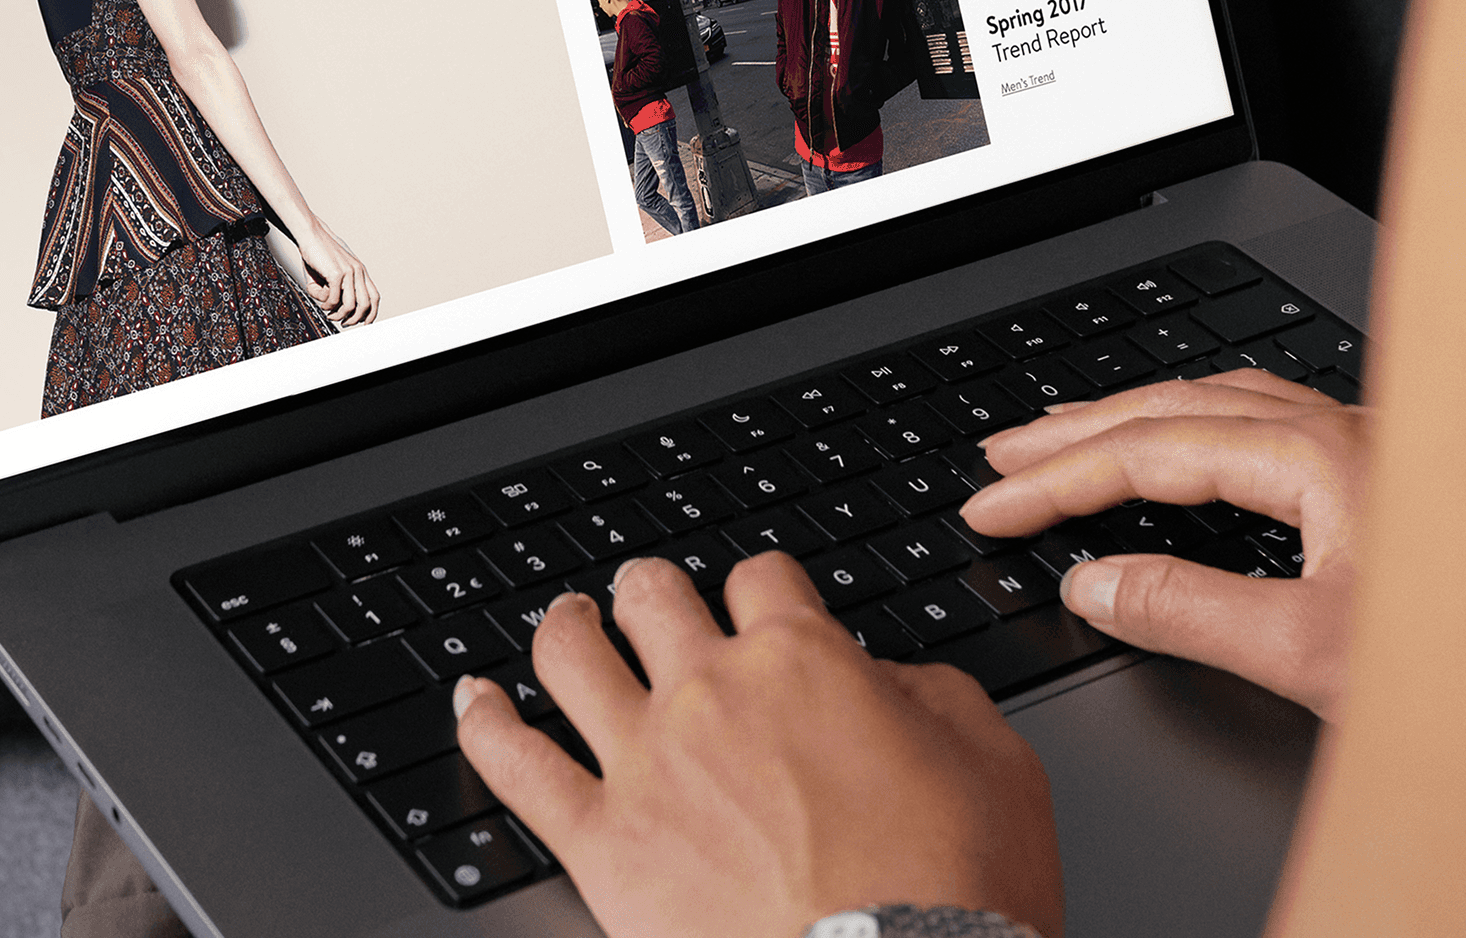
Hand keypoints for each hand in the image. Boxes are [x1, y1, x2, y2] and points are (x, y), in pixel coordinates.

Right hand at [290, 224, 376, 326]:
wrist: (311, 234)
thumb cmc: (319, 253)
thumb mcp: (332, 273)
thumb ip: (335, 290)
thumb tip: (334, 308)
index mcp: (360, 271)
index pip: (374, 297)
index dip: (372, 313)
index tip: (365, 324)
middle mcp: (358, 271)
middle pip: (366, 304)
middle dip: (355, 319)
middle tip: (343, 323)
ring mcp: (348, 272)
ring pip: (350, 305)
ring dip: (339, 315)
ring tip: (329, 314)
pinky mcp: (336, 273)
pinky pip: (334, 299)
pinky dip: (327, 306)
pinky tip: (322, 303)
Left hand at [456, 556, 1064, 937]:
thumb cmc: (955, 888)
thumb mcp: (992, 760)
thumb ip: (929, 694)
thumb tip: (883, 680)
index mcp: (804, 660)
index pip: (761, 577)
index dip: (762, 588)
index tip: (762, 608)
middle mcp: (711, 693)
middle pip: (652, 594)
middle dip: (652, 591)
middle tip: (651, 602)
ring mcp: (645, 764)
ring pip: (568, 654)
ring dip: (563, 628)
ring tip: (562, 623)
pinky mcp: (599, 843)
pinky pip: (515, 764)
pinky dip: (484, 723)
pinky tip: (473, 702)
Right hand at [964, 370, 1366, 718]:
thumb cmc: (1463, 670)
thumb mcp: (1308, 656)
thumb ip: (1189, 614)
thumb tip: (1093, 586)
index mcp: (1319, 457)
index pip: (1149, 454)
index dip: (1057, 481)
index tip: (994, 506)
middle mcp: (1345, 433)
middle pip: (1179, 410)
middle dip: (1078, 432)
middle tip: (1004, 455)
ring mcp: (1373, 450)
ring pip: (1227, 405)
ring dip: (1139, 418)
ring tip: (1077, 431)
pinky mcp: (1391, 480)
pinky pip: (1271, 422)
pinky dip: (1203, 427)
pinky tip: (1197, 445)